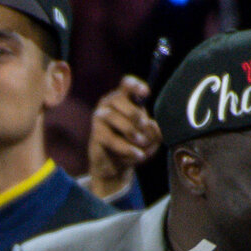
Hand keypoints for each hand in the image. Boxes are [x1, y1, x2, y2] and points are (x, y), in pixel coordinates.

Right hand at [86, 77, 160, 200]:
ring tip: (141, 142)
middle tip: (144, 126)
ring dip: (130, 130)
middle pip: (119, 98)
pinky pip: (110, 138)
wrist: (116, 166)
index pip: (126, 84)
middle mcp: (108, 104)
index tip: (146, 94)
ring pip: (112, 116)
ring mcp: (99, 118)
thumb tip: (149, 124)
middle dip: (134, 113)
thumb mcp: (151, 138)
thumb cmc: (134, 145)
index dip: (135, 86)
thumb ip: (154, 130)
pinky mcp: (95, 135)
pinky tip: (138, 155)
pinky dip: (126, 148)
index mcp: (124, 99)